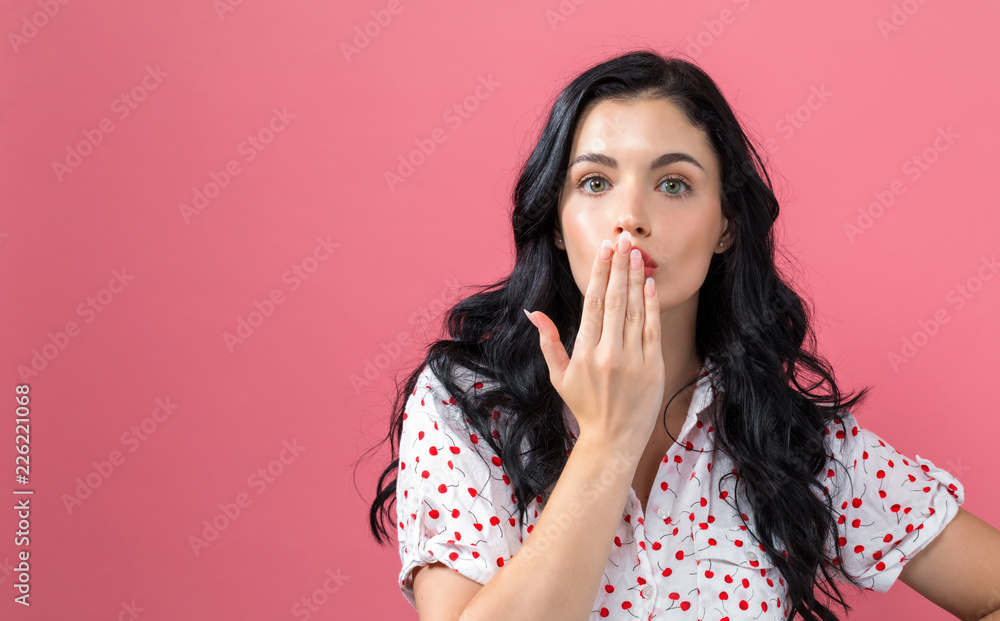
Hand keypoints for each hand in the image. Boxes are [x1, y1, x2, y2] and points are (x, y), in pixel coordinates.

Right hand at [524, 231, 664, 452]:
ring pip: (635, 310)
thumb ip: (548, 341)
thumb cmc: (585, 406)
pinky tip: (649, 284)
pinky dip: (651, 305)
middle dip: (618, 267)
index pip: (593, 304)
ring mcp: (632, 360)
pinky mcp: (652, 366)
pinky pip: (652, 329)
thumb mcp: (559, 376)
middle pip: (614, 300)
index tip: (604, 250)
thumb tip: (532, 312)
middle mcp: (608, 353)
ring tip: (636, 254)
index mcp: (584, 353)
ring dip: (635, 279)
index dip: (599, 273)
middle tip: (622, 240)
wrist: (613, 439)